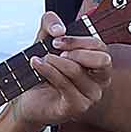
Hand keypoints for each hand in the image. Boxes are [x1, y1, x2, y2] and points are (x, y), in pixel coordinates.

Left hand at [9, 13, 113, 128]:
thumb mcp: (45, 42)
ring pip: (77, 70)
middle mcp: (99, 81)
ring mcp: (90, 96)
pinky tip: (38, 64)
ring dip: (55, 61)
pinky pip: (64, 84)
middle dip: (75, 51)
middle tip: (54, 50)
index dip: (78, 39)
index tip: (58, 37)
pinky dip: (48, 70)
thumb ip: (51, 24)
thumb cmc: (42, 74)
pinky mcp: (77, 107)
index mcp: (97, 65)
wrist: (28, 101)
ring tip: (42, 58)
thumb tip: (59, 28)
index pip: (100, 47)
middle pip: (102, 60)